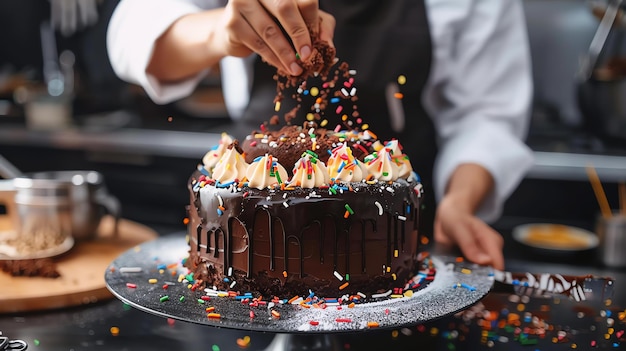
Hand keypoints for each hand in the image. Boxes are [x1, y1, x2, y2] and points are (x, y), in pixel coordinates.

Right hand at [219, 0, 335, 74]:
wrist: (234, 32)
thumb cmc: (271, 23)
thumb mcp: (300, 21)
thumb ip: (319, 27)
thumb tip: (327, 43)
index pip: (303, 0)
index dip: (313, 22)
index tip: (317, 42)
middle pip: (285, 8)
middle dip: (300, 35)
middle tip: (307, 56)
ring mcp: (242, 3)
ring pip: (271, 30)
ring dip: (286, 54)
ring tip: (296, 68)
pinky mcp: (233, 23)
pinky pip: (258, 44)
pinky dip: (273, 59)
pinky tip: (283, 67)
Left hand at [434, 195, 504, 269]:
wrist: (449, 216)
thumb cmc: (456, 218)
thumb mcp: (459, 228)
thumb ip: (470, 245)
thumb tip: (486, 261)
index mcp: (493, 241)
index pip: (498, 265)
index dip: (490, 276)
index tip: (475, 282)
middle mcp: (490, 251)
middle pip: (489, 272)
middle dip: (476, 276)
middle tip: (460, 274)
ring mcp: (482, 256)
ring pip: (479, 273)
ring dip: (467, 274)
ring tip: (454, 268)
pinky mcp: (474, 260)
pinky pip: (470, 271)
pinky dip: (462, 271)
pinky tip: (454, 266)